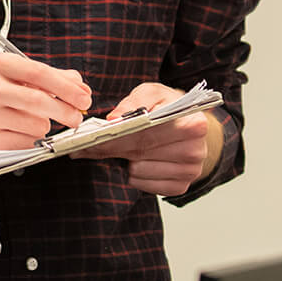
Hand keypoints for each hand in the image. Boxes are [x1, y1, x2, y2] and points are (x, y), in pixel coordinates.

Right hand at [0, 52, 90, 149]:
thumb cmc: (8, 94)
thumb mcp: (29, 78)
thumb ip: (58, 79)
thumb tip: (82, 90)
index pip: (39, 73)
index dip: (67, 87)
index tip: (85, 98)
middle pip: (38, 100)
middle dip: (65, 111)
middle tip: (77, 116)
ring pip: (36, 125)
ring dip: (46, 126)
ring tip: (36, 120)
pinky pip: (27, 143)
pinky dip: (34, 140)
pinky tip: (23, 132)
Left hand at [72, 81, 217, 195]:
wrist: (187, 125)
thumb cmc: (167, 107)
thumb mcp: (152, 93)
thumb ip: (134, 101)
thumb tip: (113, 119)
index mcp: (193, 124)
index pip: (148, 133)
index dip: (117, 136)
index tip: (93, 138)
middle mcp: (196, 151)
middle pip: (140, 153)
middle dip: (110, 149)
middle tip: (85, 148)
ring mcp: (189, 172)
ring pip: (139, 171)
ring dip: (124, 162)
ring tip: (121, 150)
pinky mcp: (180, 187)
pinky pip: (144, 185)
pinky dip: (135, 175)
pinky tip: (137, 161)